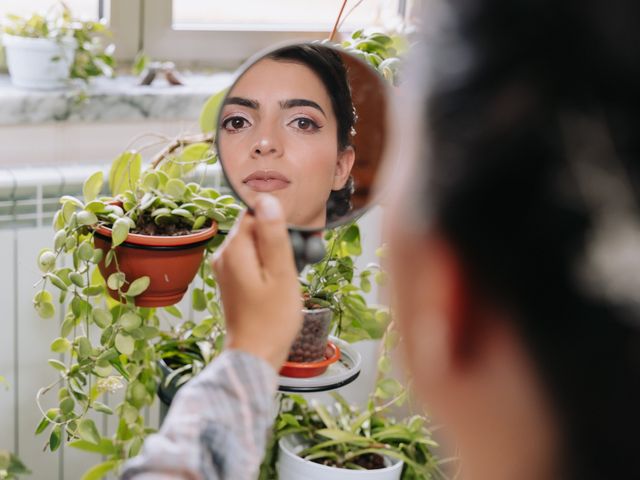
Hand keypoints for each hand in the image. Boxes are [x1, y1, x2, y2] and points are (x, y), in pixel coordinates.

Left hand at [212, 195, 301, 369]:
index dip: (279, 219)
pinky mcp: (231, 280)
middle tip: (300, 257)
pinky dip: (268, 265)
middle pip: (255, 228)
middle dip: (280, 237)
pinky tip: (281, 281)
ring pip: (255, 244)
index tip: (299, 235)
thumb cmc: (272, 319)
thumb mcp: (280, 273)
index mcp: (234, 249)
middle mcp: (223, 254)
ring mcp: (225, 268)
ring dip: (276, 252)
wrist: (254, 356)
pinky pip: (252, 260)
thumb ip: (273, 235)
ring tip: (292, 272)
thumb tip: (267, 199)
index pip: (255, 212)